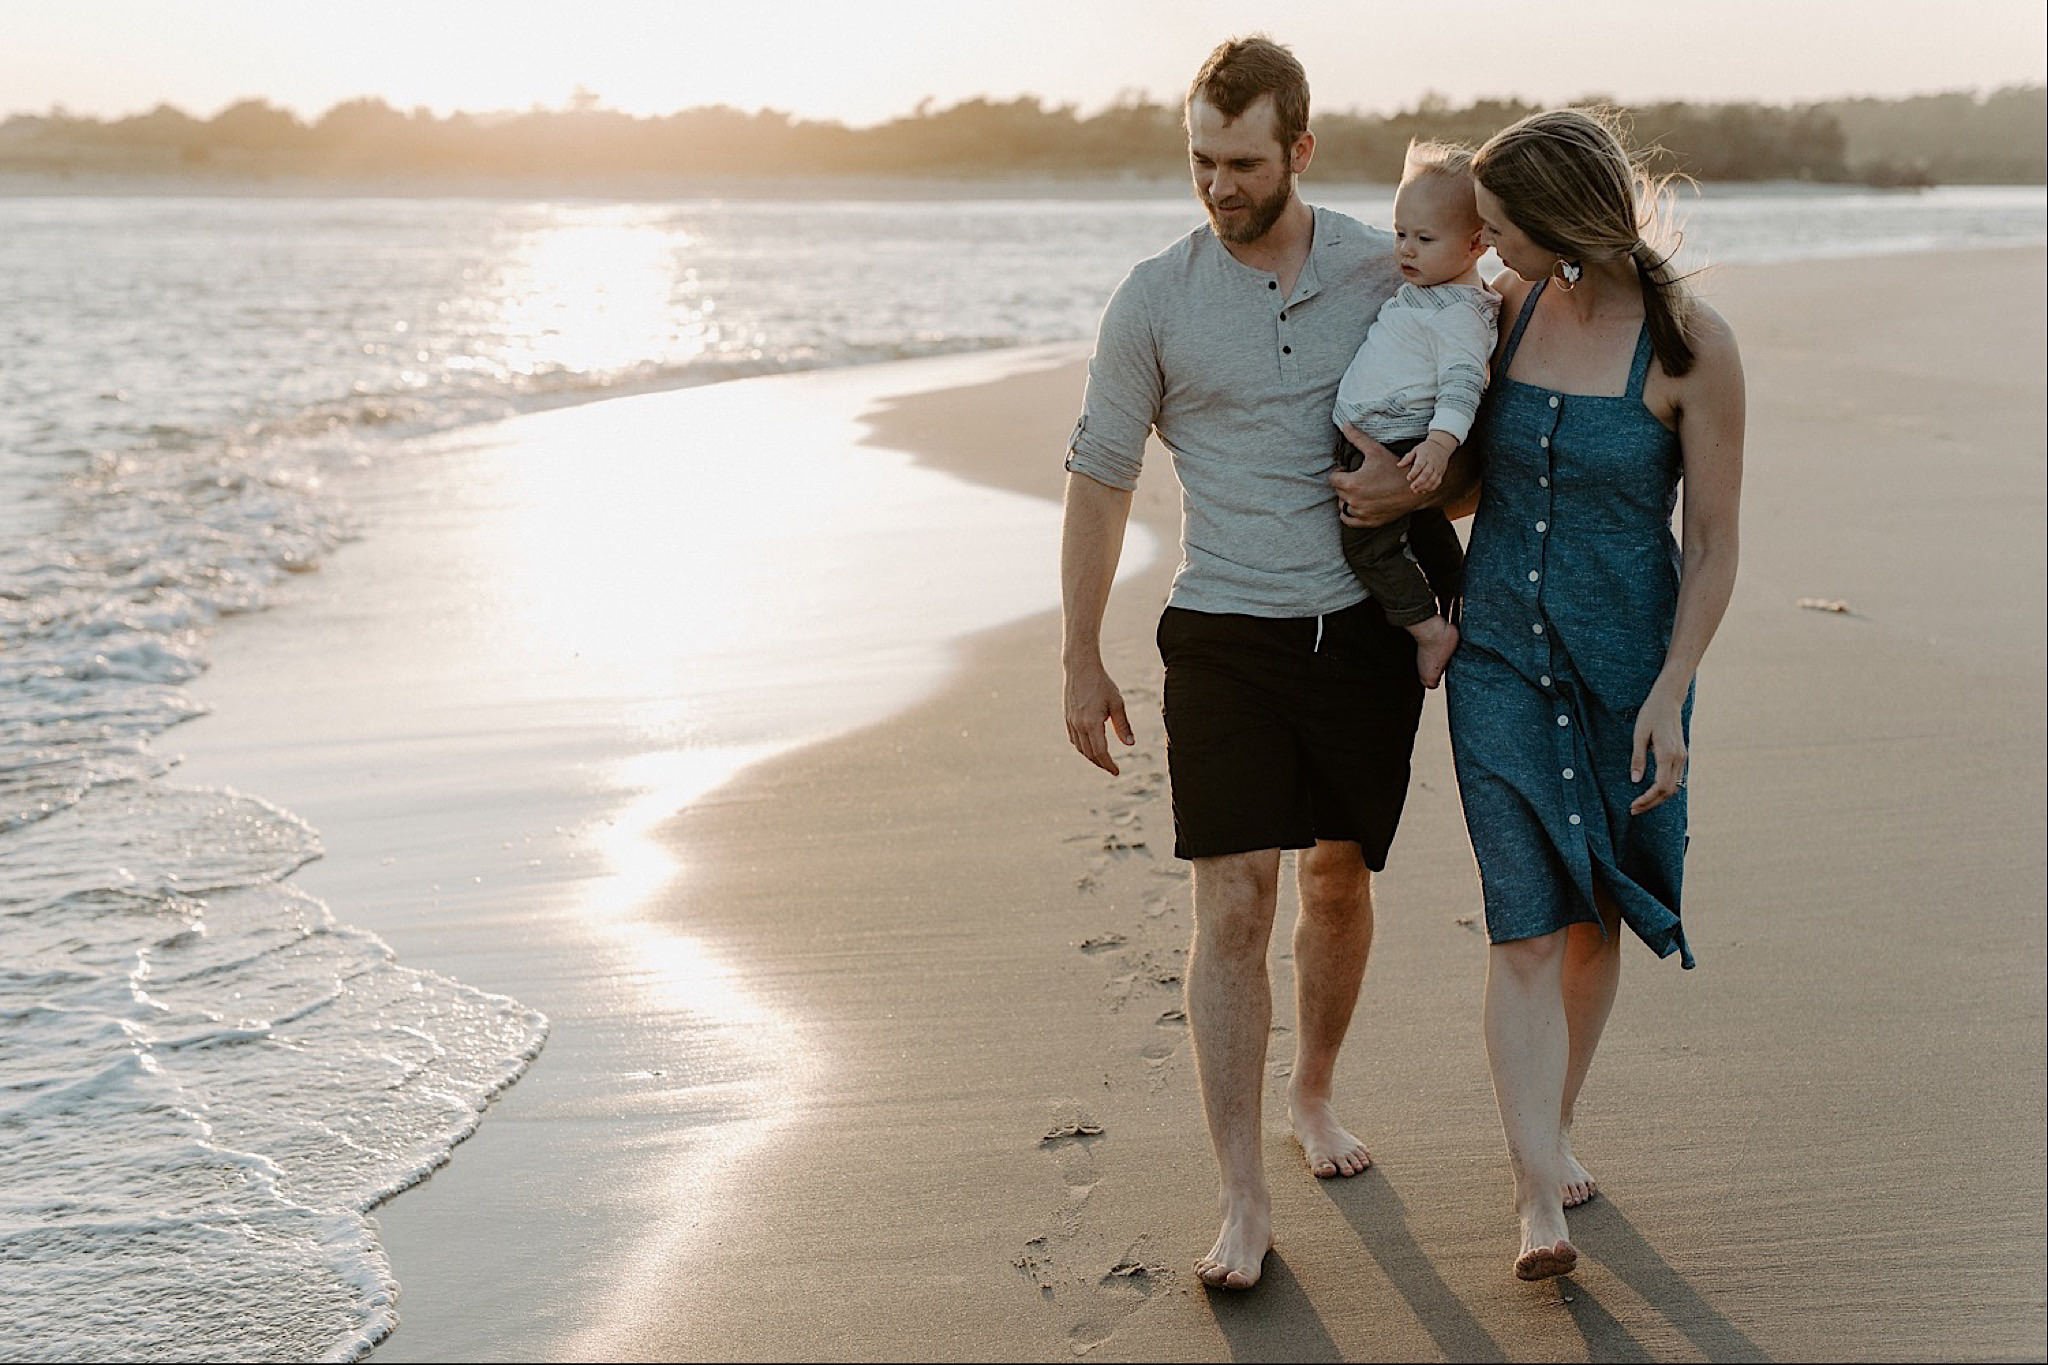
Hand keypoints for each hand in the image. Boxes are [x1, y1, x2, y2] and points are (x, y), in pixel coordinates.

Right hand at [1064, 658, 1134, 775]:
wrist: (1080, 667)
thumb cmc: (1101, 683)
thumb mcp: (1117, 703)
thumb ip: (1123, 725)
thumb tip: (1130, 744)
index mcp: (1092, 723)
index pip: (1100, 752)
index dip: (1109, 764)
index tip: (1117, 772)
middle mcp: (1078, 725)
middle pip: (1089, 753)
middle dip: (1101, 763)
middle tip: (1112, 769)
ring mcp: (1071, 722)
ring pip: (1080, 748)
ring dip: (1091, 757)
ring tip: (1103, 760)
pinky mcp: (1067, 717)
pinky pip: (1074, 739)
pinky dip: (1082, 747)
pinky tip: (1090, 747)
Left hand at [1329, 423, 1414, 527]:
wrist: (1414, 488)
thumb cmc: (1395, 468)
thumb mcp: (1375, 450)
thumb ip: (1357, 438)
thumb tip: (1345, 425)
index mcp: (1352, 483)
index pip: (1333, 478)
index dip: (1340, 472)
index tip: (1347, 469)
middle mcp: (1354, 501)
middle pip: (1338, 491)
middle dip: (1344, 484)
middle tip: (1356, 477)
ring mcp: (1361, 513)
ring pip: (1343, 505)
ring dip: (1347, 498)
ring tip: (1358, 490)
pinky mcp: (1368, 522)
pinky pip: (1348, 520)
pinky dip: (1349, 514)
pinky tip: (1357, 504)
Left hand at [1401, 435, 1452, 495]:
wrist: (1441, 446)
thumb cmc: (1426, 449)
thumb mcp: (1416, 450)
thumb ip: (1407, 458)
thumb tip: (1398, 465)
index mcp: (1425, 456)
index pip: (1420, 464)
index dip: (1414, 472)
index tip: (1408, 478)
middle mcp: (1432, 462)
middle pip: (1427, 473)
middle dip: (1419, 482)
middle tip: (1412, 487)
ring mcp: (1438, 468)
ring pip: (1433, 479)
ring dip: (1424, 487)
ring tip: (1416, 491)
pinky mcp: (1441, 472)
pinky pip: (1437, 482)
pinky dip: (1431, 488)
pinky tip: (1424, 491)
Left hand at [1628, 684, 1688, 814]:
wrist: (1668, 700)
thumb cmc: (1651, 715)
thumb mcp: (1639, 735)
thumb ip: (1638, 758)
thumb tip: (1635, 780)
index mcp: (1668, 754)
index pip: (1660, 786)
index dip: (1648, 799)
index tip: (1634, 805)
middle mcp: (1678, 758)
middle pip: (1668, 791)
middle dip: (1651, 803)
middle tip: (1633, 809)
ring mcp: (1682, 758)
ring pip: (1674, 787)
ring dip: (1658, 798)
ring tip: (1640, 803)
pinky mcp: (1682, 756)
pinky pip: (1675, 779)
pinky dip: (1664, 789)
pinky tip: (1651, 792)